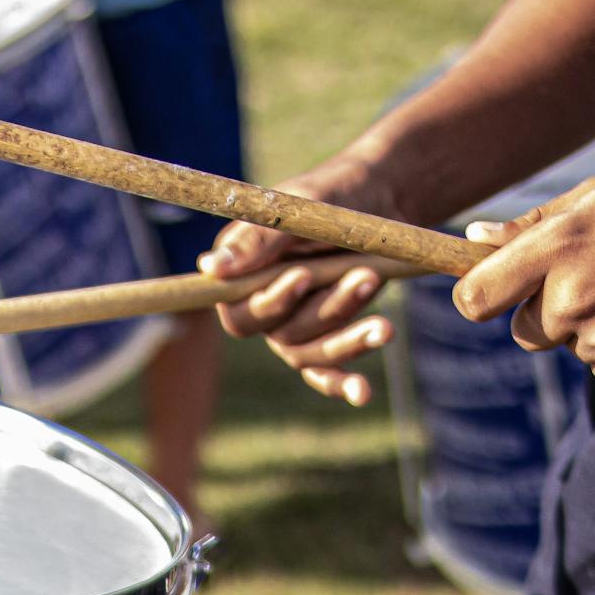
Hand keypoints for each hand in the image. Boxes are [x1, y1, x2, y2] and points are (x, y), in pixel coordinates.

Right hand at [197, 153, 410, 406]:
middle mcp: (264, 308)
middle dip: (326, 309)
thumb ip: (254, 241)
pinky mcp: (326, 339)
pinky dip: (342, 384)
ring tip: (385, 322)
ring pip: (311, 353)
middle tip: (363, 275)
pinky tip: (361, 394)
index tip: (304, 276)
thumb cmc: (328, 200)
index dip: (269, 303)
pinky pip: (326, 373)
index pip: (238, 312)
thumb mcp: (293, 211)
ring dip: (349, 339)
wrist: (379, 203)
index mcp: (243, 277)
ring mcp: (295, 328)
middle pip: (282, 334)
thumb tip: (209, 268)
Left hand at [452, 170, 594, 386]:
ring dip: (592, 327)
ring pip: (570, 347)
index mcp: (557, 248)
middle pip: (524, 331)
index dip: (478, 299)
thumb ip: (531, 226)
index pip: (475, 299)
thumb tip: (472, 239)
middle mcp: (574, 297)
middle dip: (546, 312)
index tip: (493, 295)